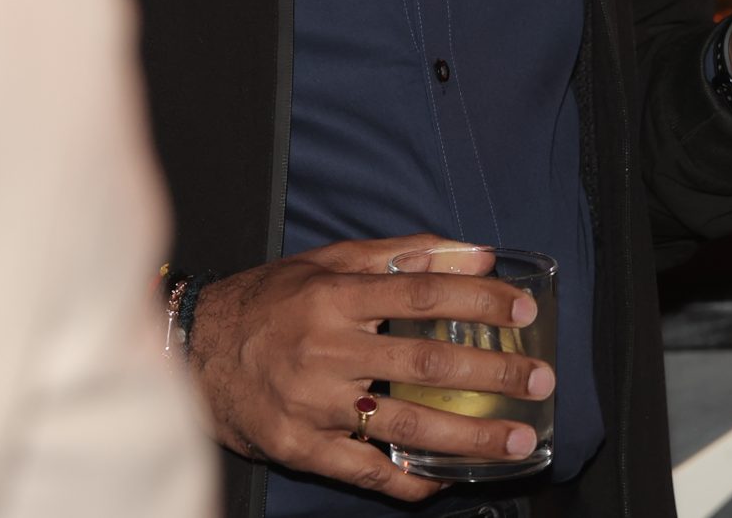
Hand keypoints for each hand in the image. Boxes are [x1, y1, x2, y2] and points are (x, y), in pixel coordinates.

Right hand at [187, 236, 555, 500]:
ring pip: (402, 422)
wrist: (191, 350)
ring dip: (466, 435)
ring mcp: (312, 404)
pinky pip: (363, 470)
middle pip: (423, 363)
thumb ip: (403, 253)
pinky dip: (407, 478)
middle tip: (540, 381)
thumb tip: (476, 251)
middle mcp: (326, 349)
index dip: (477, 302)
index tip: (524, 310)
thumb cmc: (270, 300)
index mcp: (335, 296)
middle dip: (491, 374)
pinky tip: (443, 480)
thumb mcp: (330, 261)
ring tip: (514, 439)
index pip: (421, 295)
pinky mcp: (299, 447)